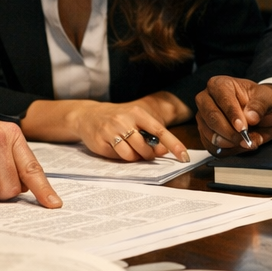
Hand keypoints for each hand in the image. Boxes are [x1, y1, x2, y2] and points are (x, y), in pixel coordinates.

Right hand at [71, 101, 189, 161]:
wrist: (87, 115)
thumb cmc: (118, 119)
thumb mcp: (135, 120)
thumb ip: (151, 134)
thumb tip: (164, 150)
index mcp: (137, 113)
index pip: (160, 131)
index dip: (174, 145)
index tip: (184, 157)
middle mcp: (123, 120)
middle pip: (145, 147)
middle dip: (149, 155)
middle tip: (145, 152)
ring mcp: (110, 131)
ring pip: (131, 155)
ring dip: (135, 158)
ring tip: (131, 151)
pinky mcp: (100, 142)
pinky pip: (117, 158)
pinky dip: (121, 158)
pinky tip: (117, 149)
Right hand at [195, 76, 271, 152]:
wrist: (263, 114)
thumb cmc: (262, 102)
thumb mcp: (268, 99)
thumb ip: (260, 105)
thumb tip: (251, 117)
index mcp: (220, 84)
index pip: (223, 99)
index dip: (233, 115)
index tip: (243, 128)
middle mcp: (206, 98)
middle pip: (212, 117)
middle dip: (230, 132)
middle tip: (245, 139)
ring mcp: (203, 116)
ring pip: (209, 133)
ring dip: (228, 143)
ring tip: (245, 142)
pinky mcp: (204, 132)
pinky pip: (210, 146)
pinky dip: (225, 150)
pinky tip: (238, 145)